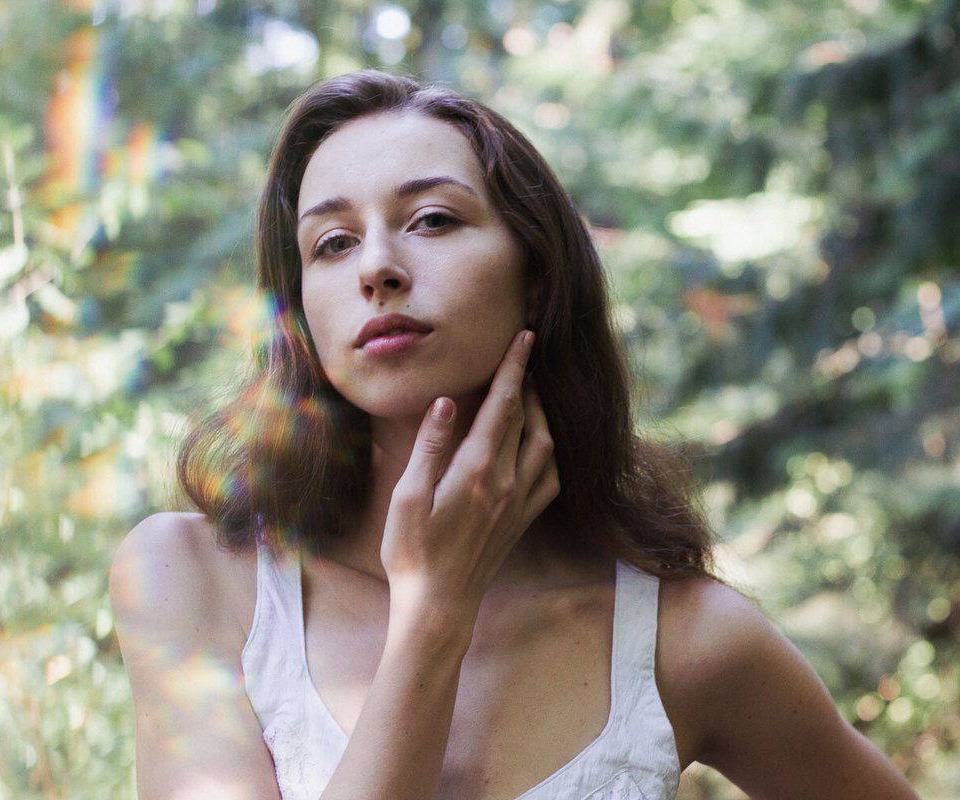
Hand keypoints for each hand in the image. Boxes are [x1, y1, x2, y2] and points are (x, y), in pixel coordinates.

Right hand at [380, 330, 559, 618]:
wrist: (439, 604)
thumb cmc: (412, 551)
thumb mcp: (408, 496)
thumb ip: (430, 446)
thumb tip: (446, 402)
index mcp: (477, 470)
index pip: (503, 405)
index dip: (514, 368)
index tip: (525, 337)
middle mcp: (507, 482)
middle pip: (527, 418)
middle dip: (528, 381)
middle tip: (526, 353)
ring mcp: (520, 502)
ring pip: (546, 445)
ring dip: (542, 412)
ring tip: (530, 392)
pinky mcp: (523, 520)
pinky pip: (551, 477)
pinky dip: (550, 451)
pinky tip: (541, 444)